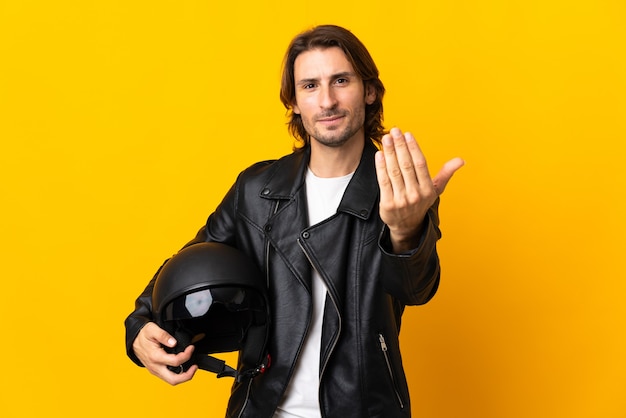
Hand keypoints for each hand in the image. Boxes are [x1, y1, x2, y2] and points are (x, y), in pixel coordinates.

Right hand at [132, 322, 197, 384]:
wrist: (133, 339)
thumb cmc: (143, 335)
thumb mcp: (152, 329)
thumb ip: (163, 335)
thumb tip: (173, 342)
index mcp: (155, 357)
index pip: (175, 361)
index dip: (186, 355)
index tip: (191, 348)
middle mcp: (155, 367)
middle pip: (173, 379)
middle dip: (187, 375)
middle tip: (195, 367)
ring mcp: (155, 370)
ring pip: (171, 380)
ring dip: (183, 377)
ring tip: (191, 368)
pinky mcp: (156, 370)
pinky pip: (168, 377)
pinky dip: (177, 375)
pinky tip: (182, 367)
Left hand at [375, 127, 463, 252]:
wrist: (407, 226)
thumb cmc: (420, 203)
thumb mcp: (436, 190)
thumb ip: (446, 173)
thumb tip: (461, 160)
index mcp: (428, 189)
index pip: (420, 164)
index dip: (413, 148)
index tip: (407, 134)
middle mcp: (415, 194)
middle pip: (406, 166)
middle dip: (399, 146)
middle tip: (394, 131)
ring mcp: (401, 200)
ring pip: (394, 172)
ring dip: (389, 153)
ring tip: (386, 138)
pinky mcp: (387, 204)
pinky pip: (384, 182)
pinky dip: (380, 167)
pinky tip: (379, 154)